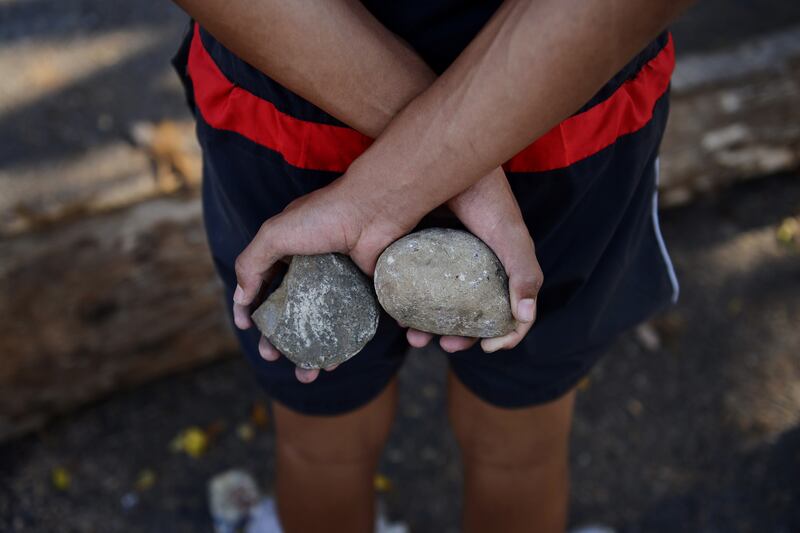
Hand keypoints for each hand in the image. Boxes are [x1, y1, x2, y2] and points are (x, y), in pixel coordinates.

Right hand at [232, 176, 415, 382]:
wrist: (375, 210)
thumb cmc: (324, 216)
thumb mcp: (275, 234)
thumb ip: (251, 263)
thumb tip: (241, 297)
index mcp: (287, 250)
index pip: (263, 284)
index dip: (252, 307)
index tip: (249, 328)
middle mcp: (311, 266)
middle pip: (290, 310)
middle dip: (279, 339)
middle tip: (273, 357)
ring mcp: (337, 280)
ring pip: (319, 322)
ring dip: (310, 350)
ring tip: (306, 373)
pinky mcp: (362, 290)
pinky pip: (348, 321)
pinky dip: (340, 343)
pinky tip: (334, 359)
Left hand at [405, 167, 542, 353]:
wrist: (434, 162)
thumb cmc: (481, 195)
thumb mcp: (510, 235)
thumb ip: (524, 274)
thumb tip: (523, 318)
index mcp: (491, 264)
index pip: (499, 309)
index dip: (498, 332)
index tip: (489, 345)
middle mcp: (461, 266)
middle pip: (462, 315)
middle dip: (458, 338)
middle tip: (448, 345)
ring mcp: (430, 263)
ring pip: (430, 309)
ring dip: (426, 331)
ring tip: (417, 340)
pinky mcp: (402, 256)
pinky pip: (402, 291)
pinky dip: (402, 311)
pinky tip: (400, 320)